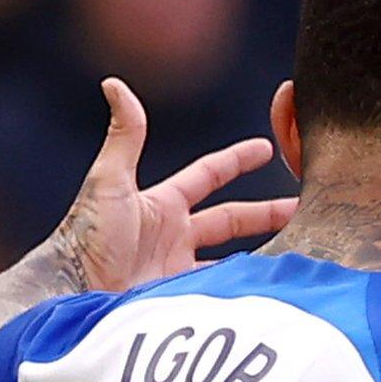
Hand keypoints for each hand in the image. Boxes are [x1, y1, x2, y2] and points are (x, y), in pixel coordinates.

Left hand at [43, 78, 289, 293]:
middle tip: (305, 208)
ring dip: (263, 250)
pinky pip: (223, 287)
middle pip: (233, 218)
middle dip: (269, 212)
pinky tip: (271, 283)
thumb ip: (124, 136)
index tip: (268, 148)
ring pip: (234, 255)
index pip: (208, 175)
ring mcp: (180, 266)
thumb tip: (114, 84)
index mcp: (163, 203)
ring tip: (299, 250)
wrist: (75, 290)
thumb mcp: (109, 180)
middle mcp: (175, 234)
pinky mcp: (182, 297)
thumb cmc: (88, 234)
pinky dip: (246, 283)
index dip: (237, 160)